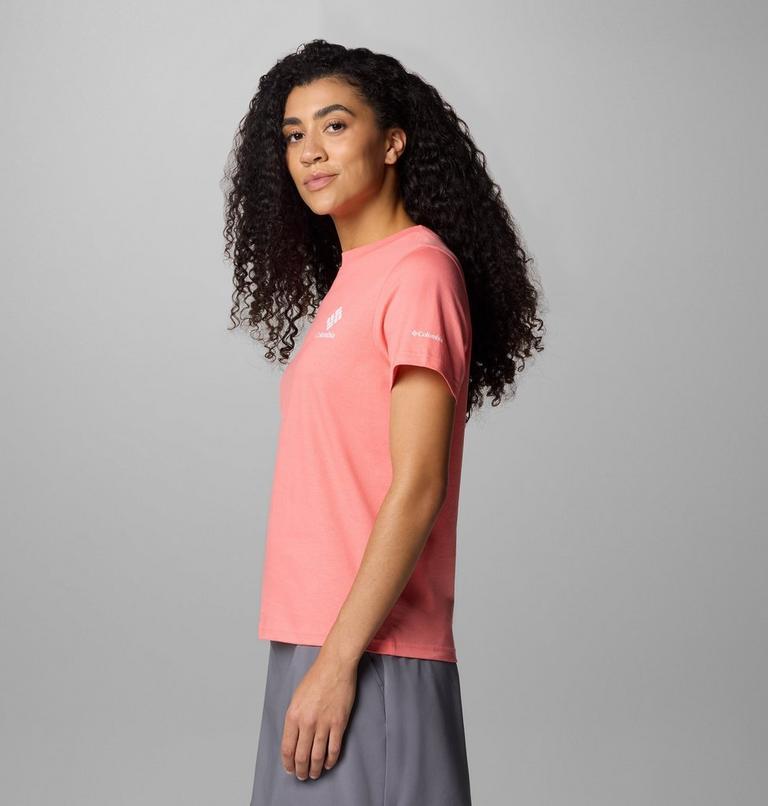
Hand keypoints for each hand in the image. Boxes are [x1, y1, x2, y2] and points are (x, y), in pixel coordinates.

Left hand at [281, 651, 358, 780]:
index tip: (290, 769)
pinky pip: (333, 748)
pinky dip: (330, 760)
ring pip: (317, 756)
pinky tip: (328, 763)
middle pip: (301, 756)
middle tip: (302, 776)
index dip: (288, 763)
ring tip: (315, 774)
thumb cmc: (316, 678)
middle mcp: (307, 722)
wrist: (334, 666)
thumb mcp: (297, 697)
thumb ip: (294, 718)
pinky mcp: (339, 723)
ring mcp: (323, 723)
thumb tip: (294, 738)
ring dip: (315, 769)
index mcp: (293, 715)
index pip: (287, 748)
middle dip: (301, 770)